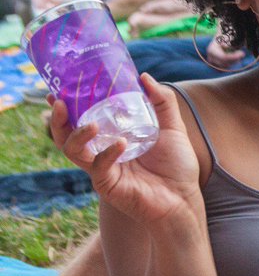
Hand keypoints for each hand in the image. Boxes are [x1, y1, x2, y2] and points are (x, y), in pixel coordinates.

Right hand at [49, 75, 201, 226]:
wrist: (184, 199)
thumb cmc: (177, 167)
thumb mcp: (172, 128)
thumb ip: (161, 103)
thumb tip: (144, 77)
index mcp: (111, 138)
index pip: (81, 120)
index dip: (67, 106)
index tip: (58, 90)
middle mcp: (101, 153)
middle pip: (65, 135)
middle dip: (58, 119)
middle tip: (58, 102)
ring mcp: (102, 169)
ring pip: (72, 151)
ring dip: (77, 134)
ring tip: (91, 124)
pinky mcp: (108, 184)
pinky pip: (98, 167)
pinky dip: (107, 153)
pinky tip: (121, 144)